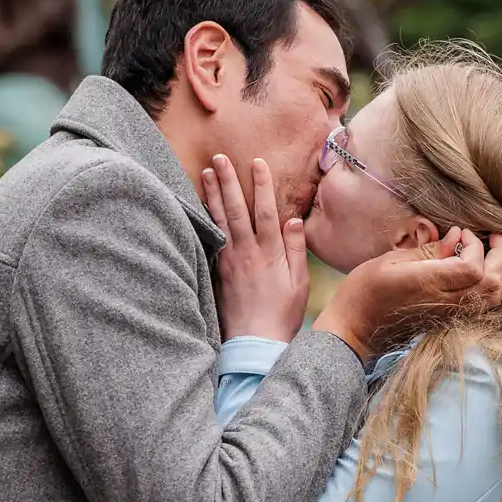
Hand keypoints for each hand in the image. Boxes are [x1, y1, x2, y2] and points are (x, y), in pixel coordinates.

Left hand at [201, 154, 309, 341]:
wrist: (255, 343)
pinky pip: (211, 238)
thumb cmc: (282, 315)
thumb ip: (296, 250)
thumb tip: (293, 220)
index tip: (256, 162)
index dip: (261, 184)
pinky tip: (201, 206)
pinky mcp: (217, 272)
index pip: (265, 211)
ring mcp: (229, 261)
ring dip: (213, 194)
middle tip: (219, 158)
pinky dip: (207, 219)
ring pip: (220, 221)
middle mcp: (247, 253)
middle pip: (237, 209)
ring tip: (205, 173)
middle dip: (228, 181)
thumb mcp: (299, 283)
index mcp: (271, 253)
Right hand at [313, 228, 501, 360]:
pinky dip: (493, 286)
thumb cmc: (365, 291)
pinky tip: (488, 271)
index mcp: (428, 284)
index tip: (462, 233)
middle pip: (492, 284)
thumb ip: (428, 250)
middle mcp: (445, 302)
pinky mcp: (449, 320)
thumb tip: (456, 237)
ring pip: (492, 297)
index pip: (473, 266)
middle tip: (498, 236)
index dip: (476, 246)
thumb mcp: (391, 260)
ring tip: (499, 252)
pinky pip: (483, 305)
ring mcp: (449, 314)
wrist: (354, 330)